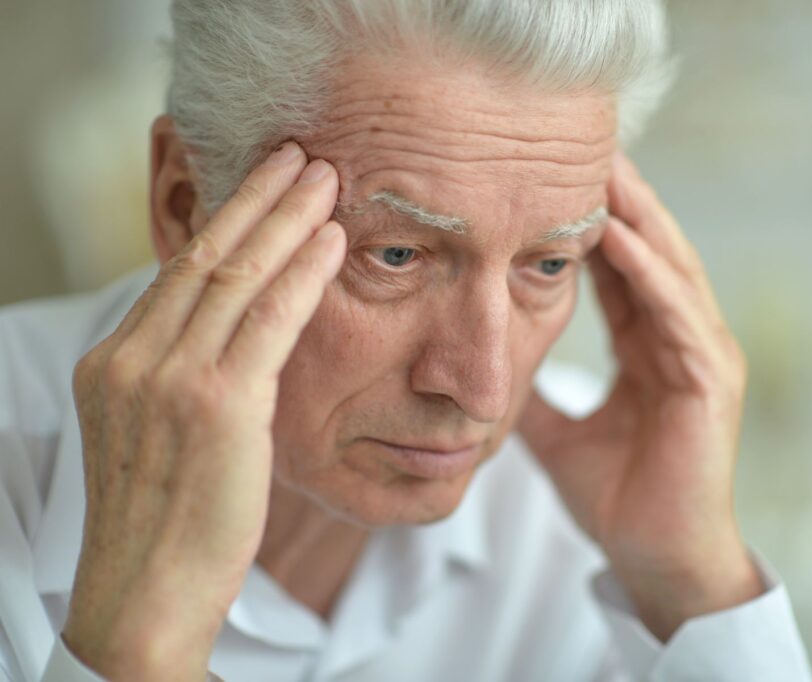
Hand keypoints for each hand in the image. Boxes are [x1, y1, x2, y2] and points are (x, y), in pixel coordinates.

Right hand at [63, 143, 345, 680]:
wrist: (144, 594)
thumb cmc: (164, 521)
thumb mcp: (158, 435)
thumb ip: (184, 378)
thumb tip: (232, 337)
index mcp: (114, 362)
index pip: (177, 272)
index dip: (226, 221)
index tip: (263, 186)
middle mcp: (132, 359)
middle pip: (204, 256)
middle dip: (257, 198)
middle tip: (301, 153)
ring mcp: (168, 379)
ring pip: (236, 275)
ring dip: (287, 219)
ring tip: (326, 176)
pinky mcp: (216, 406)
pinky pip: (268, 321)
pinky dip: (303, 274)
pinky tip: (332, 240)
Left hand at [518, 153, 762, 639]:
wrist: (658, 561)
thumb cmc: (617, 498)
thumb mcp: (558, 433)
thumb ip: (532, 394)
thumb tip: (487, 368)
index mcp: (650, 349)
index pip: (622, 270)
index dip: (594, 224)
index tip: (557, 180)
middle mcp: (682, 341)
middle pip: (650, 254)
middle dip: (621, 201)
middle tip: (584, 147)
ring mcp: (702, 358)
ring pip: (670, 271)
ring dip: (638, 219)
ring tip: (606, 171)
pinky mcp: (709, 383)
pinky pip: (677, 317)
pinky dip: (650, 275)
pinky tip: (623, 239)